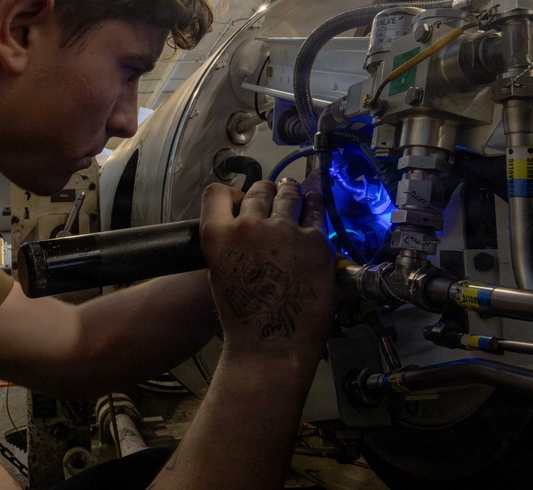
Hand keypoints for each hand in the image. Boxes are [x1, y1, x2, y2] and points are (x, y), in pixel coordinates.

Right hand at [199, 178, 334, 365]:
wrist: (273, 343)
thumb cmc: (244, 317)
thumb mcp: (219, 273)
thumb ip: (229, 243)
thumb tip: (245, 226)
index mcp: (218, 235)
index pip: (216, 193)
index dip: (228, 193)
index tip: (238, 199)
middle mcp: (249, 226)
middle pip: (257, 191)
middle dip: (264, 191)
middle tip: (271, 193)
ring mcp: (285, 230)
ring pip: (287, 195)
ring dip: (288, 191)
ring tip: (291, 189)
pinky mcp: (316, 240)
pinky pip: (316, 211)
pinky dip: (314, 204)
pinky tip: (314, 202)